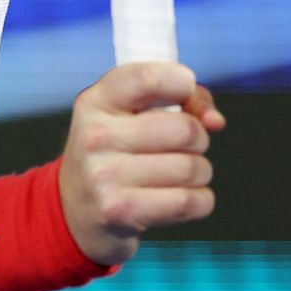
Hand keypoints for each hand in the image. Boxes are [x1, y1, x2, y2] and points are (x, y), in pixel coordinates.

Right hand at [58, 62, 225, 265]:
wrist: (75, 212)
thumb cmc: (115, 154)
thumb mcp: (129, 116)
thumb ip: (181, 102)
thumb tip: (215, 120)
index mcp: (96, 101)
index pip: (150, 78)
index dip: (183, 85)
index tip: (184, 97)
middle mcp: (95, 136)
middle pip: (185, 129)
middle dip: (199, 139)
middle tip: (184, 147)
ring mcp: (104, 176)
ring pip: (192, 168)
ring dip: (200, 173)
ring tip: (180, 175)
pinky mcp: (119, 211)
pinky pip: (189, 202)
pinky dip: (200, 201)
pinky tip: (183, 199)